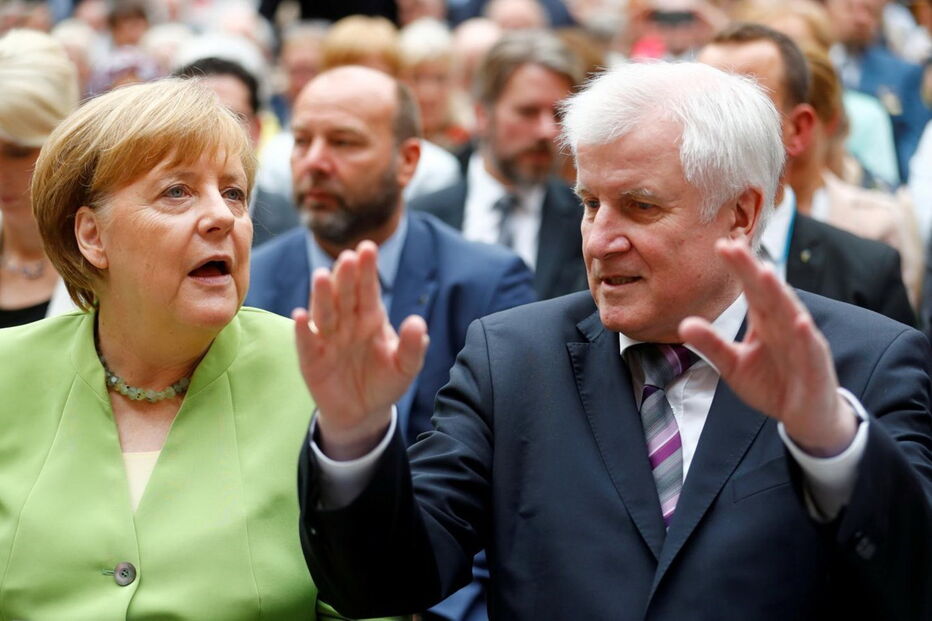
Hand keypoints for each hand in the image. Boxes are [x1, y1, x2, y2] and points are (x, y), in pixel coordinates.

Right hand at [293, 241, 428, 459]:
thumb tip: (418, 323)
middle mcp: (347, 322)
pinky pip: (306, 342)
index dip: (368, 270)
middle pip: (345, 295)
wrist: (364, 413)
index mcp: (371, 317)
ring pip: (324, 312)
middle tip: (348, 256)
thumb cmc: (385, 382)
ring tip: (322, 276)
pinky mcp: (311, 359)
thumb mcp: (405, 367)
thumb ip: (412, 346)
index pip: (369, 289)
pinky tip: (300, 315)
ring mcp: (327, 338)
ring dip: (322, 295)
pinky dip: (302, 330)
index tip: (368, 248)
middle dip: (346, 276)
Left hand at [679, 239, 857, 456]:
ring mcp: (802, 343)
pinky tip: (800, 322)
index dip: (738, 268)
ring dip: (779, 293)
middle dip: (752, 269)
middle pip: (767, 292)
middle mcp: (785, 324)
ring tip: (765, 272)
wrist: (804, 416)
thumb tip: (683, 324)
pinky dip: (806, 336)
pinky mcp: (816, 365)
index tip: (721, 245)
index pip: (750, 288)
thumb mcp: (733, 364)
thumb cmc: (771, 384)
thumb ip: (711, 344)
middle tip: (734, 246)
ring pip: (791, 313)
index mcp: (765, 320)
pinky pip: (811, 349)